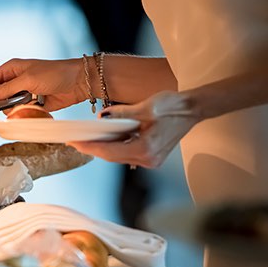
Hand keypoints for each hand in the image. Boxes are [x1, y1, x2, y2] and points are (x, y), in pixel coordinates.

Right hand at [0, 58, 83, 110]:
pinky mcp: (30, 103)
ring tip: (28, 102)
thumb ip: (6, 89)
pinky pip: (18, 112)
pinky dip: (21, 113)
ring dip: (12, 108)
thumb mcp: (28, 79)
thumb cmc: (55, 74)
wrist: (78, 82)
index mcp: (10, 69)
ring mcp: (21, 93)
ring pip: (5, 106)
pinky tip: (34, 106)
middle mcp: (13, 81)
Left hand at [68, 91, 199, 168]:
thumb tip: (102, 117)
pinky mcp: (152, 156)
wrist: (194, 109)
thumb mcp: (144, 107)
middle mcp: (148, 159)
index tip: (73, 143)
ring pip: (119, 155)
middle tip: (74, 140)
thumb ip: (121, 114)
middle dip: (92, 148)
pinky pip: (127, 152)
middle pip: (112, 156)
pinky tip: (104, 138)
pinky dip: (115, 145)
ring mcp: (151, 160)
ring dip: (103, 147)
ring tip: (85, 139)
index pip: (109, 151)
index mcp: (145, 149)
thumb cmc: (173, 107)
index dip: (89, 147)